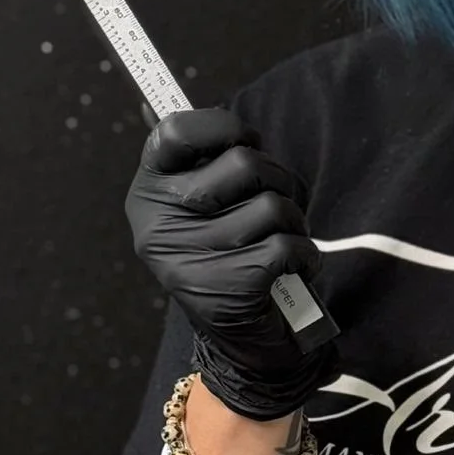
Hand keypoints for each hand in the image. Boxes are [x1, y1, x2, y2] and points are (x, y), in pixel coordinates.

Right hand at [125, 107, 327, 415]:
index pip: (175, 131)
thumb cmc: (231, 254)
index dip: (221, 126)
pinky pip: (289, 246)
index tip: (241, 142)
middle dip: (277, 179)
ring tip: (281, 243)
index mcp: (149, 193)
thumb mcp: (203, 206)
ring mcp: (191, 257)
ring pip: (273, 206)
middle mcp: (159, 224)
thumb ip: (203, 162)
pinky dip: (305, 256)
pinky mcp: (228, 288)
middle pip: (243, 162)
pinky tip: (292, 270)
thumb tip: (181, 113)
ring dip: (294, 222)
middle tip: (274, 206)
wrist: (242, 341)